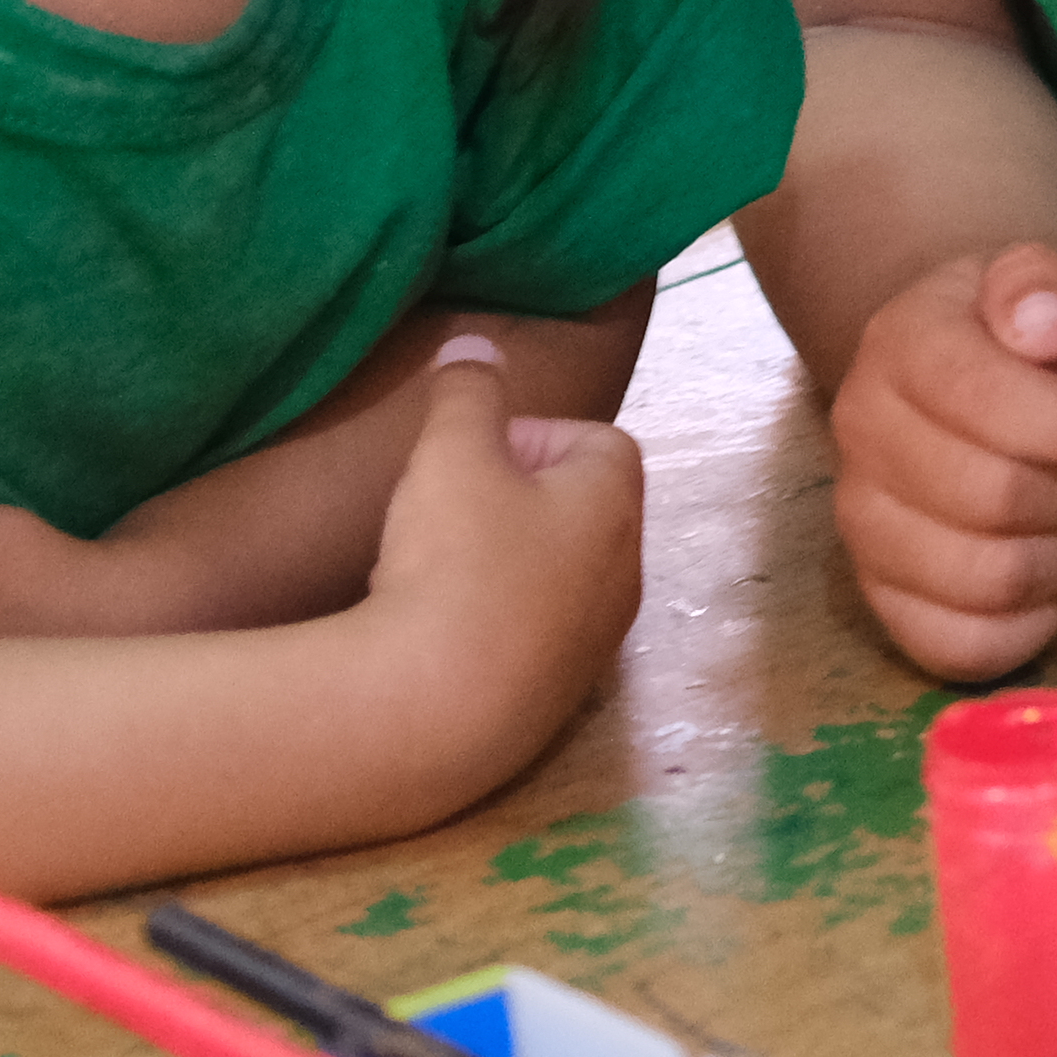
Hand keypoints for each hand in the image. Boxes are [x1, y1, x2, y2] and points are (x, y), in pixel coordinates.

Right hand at [352, 339, 649, 781]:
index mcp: (614, 505)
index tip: (473, 454)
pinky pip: (532, 640)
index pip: (600, 441)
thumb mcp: (449, 452)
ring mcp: (594, 647)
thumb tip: (475, 345)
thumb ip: (466, 391)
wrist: (432, 712)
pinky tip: (437, 633)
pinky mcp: (556, 703)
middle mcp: (623, 575)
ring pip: (557, 578)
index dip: (533, 434)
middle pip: (580, 510)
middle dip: (516, 498)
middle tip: (449, 508)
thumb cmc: (452, 562)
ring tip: (435, 570)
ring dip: (505, 564)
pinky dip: (493, 626)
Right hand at [831, 242, 1056, 680]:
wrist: (989, 371)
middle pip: (991, 499)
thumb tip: (1043, 324)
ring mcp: (863, 518)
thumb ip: (1050, 283)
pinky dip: (1019, 633)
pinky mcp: (880, 592)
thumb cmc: (1045, 333)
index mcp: (904, 342)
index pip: (982, 400)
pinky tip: (1049, 591)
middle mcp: (862, 431)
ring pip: (979, 579)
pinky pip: (949, 647)